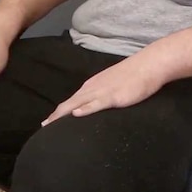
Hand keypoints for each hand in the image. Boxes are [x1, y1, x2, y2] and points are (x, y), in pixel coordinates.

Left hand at [41, 53, 166, 125]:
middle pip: (70, 103)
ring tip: (51, 124)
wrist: (148, 64)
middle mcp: (93, 87)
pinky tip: (76, 114)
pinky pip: (97, 103)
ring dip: (63, 114)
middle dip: (56, 115)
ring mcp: (103, 91)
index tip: (48, 122)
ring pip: (78, 103)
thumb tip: (93, 106)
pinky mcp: (114, 96)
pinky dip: (86, 109)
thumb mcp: (113, 84)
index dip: (59, 111)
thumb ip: (102, 94)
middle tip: (43, 126)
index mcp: (92, 85)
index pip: (71, 100)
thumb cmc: (133, 75)